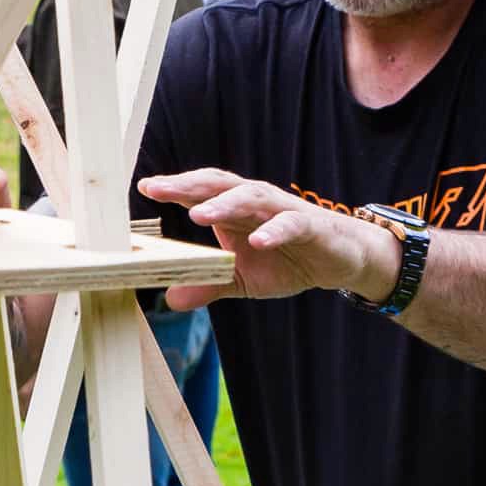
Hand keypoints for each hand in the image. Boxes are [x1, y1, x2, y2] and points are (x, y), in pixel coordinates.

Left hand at [140, 168, 387, 308]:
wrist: (340, 260)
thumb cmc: (286, 260)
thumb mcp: (241, 280)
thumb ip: (208, 285)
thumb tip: (170, 299)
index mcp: (234, 210)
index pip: (200, 193)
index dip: (174, 188)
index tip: (145, 187)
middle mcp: (254, 202)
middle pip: (218, 186)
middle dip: (187, 186)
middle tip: (157, 188)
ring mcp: (282, 211)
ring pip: (251, 198)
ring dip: (225, 204)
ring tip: (199, 214)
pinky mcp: (310, 226)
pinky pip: (291, 224)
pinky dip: (275, 231)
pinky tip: (259, 241)